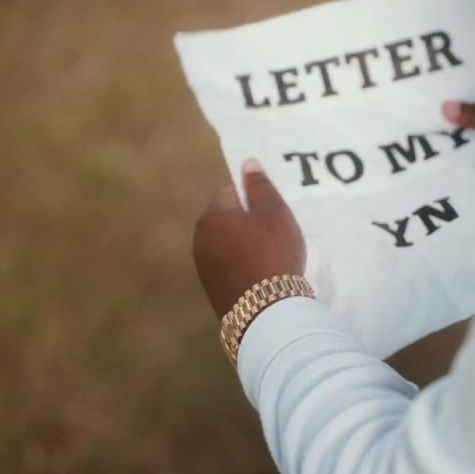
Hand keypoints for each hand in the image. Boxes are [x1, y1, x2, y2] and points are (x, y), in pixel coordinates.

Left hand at [193, 159, 305, 320]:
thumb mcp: (274, 213)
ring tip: (268, 258)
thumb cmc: (272, 252)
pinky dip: (240, 266)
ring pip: (226, 245)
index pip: (230, 193)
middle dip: (246, 223)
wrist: (265, 310)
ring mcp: (203, 266)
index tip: (272, 214)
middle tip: (274, 235)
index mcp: (212, 214)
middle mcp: (200, 238)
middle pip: (226, 220)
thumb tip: (246, 163)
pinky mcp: (211, 289)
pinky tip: (259, 276)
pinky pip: (227, 267)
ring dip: (242, 246)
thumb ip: (260, 186)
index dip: (253, 200)